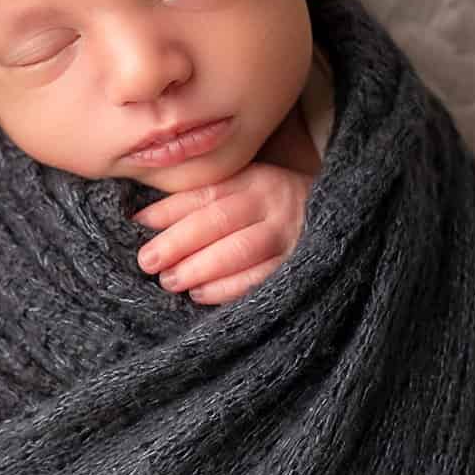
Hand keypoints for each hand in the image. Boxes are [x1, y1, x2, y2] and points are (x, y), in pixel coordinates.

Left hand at [131, 160, 311, 304]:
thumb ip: (203, 200)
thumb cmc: (271, 211)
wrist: (336, 223)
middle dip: (177, 243)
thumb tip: (144, 220)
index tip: (137, 224)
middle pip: (218, 221)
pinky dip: (225, 289)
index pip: (206, 194)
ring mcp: (288, 236)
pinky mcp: (296, 267)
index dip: (169, 210)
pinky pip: (257, 280)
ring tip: (170, 280)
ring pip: (238, 251)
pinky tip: (200, 294)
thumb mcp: (244, 191)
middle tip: (147, 261)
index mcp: (255, 180)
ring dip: (198, 268)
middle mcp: (273, 204)